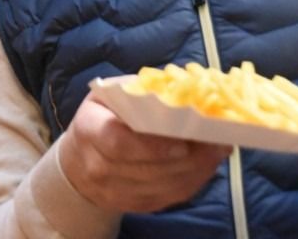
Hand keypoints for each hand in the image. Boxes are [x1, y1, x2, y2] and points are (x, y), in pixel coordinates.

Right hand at [58, 96, 230, 213]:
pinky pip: (168, 198)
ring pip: (163, 186)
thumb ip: (143, 92)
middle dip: (187, 157)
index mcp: (89, 129)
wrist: (79, 159)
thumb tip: (188, 92)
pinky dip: (193, 181)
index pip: (117, 142)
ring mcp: (113, 191)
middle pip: (147, 169)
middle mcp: (97, 166)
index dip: (151, 146)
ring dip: (196, 169)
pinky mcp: (132, 205)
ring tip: (218, 150)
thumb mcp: (112, 93)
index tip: (182, 142)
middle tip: (217, 142)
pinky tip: (207, 164)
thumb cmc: (102, 116)